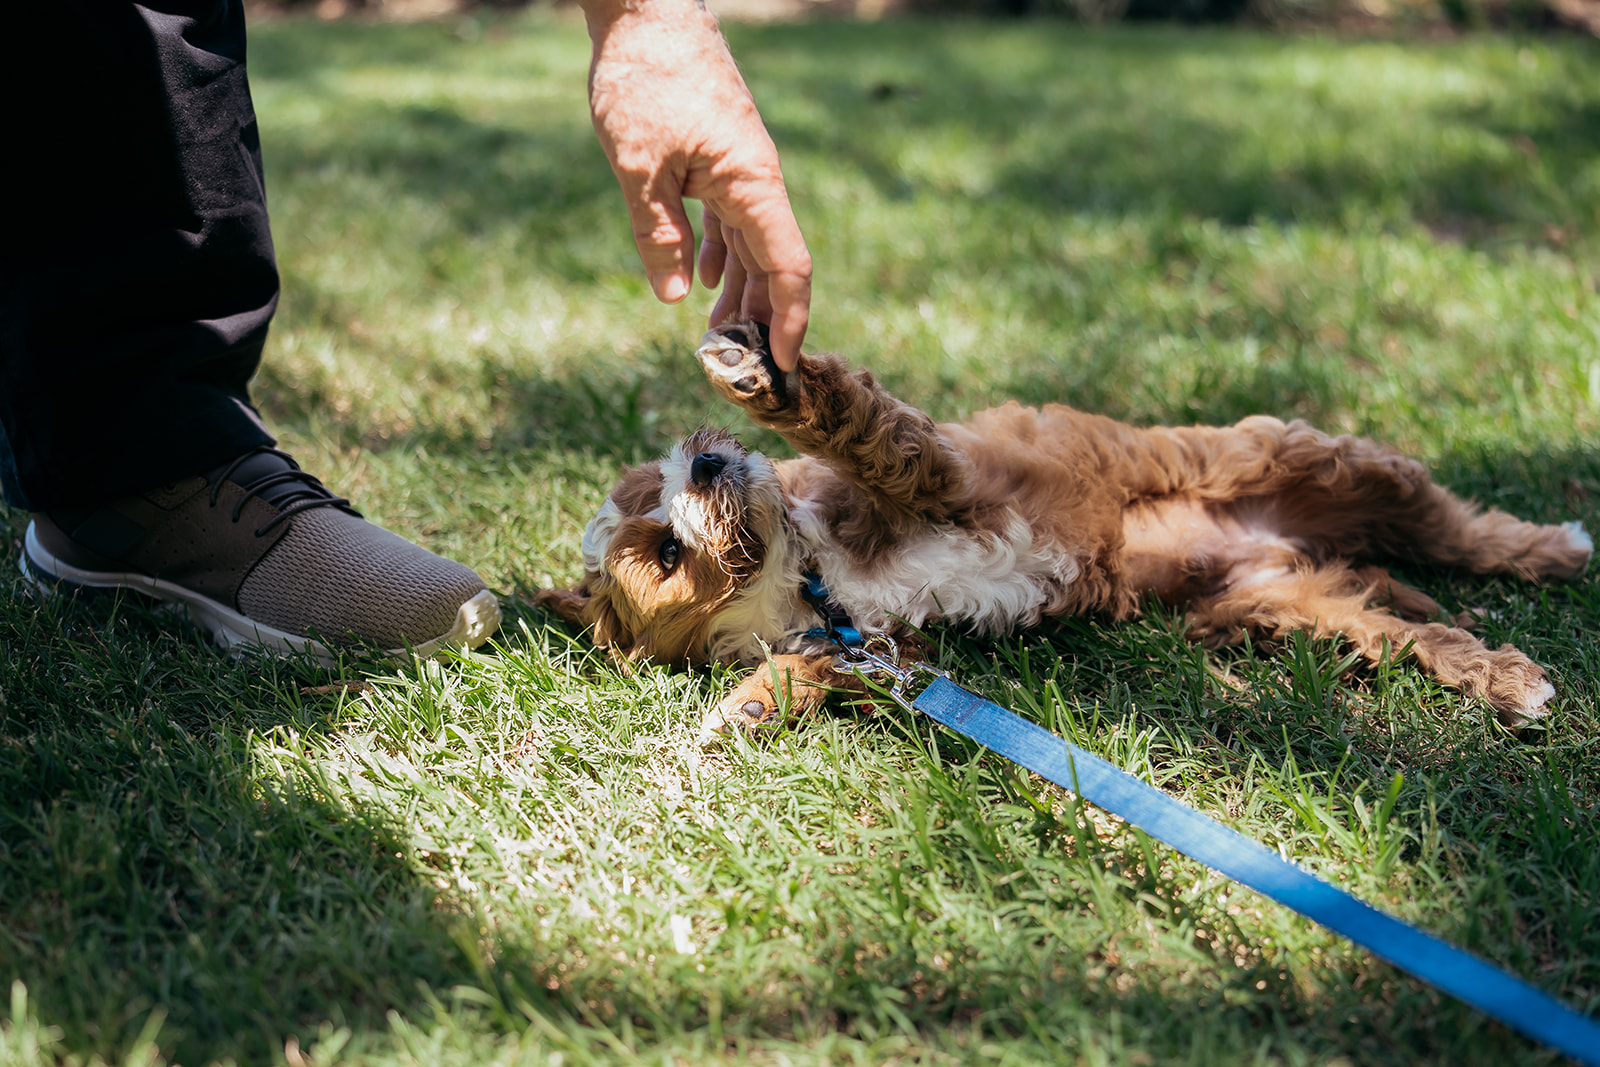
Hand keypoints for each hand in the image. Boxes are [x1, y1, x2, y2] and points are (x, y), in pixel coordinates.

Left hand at [582, 0, 810, 370]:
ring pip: (751, 244)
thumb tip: (674, 301)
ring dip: (738, 291)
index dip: (791, 321)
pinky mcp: (719, 157)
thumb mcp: (638, 166)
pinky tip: (702, 282)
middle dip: (761, 318)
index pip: (789, 267)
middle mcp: (756, 180)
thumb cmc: (645, 78)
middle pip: (774, 264)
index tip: (784, 366)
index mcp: (753, 184)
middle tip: (742, 368)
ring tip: (718, 337)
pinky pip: (731, 219)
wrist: (646, 9)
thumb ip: (658, 235)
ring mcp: (739, 168)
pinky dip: (720, 255)